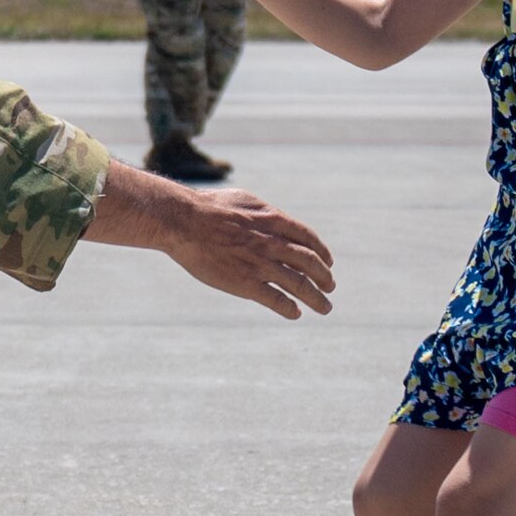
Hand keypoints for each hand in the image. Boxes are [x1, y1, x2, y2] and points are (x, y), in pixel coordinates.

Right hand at [165, 187, 335, 318]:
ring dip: (316, 298)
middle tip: (330, 287)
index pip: (308, 239)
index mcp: (273, 220)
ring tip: (325, 307)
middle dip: (324, 277)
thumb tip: (270, 218)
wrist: (185, 221)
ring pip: (299, 284)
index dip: (322, 252)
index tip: (328, 262)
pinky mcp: (245, 283)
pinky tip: (295, 313)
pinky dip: (289, 308)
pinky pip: (276, 299)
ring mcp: (260, 264)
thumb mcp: (244, 201)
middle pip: (309, 263)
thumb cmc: (208, 208)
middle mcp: (272, 243)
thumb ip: (262, 213)